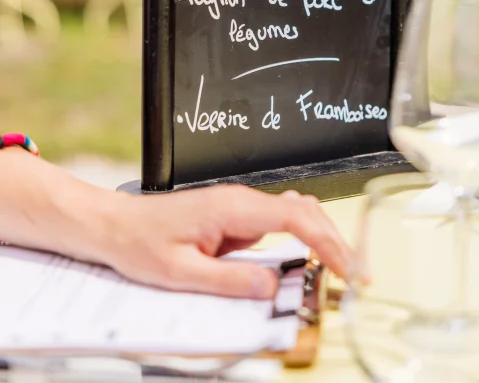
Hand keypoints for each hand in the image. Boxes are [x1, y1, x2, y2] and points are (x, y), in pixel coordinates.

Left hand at [104, 185, 350, 298]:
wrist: (115, 225)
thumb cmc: (141, 243)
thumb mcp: (181, 272)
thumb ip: (229, 279)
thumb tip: (272, 284)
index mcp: (233, 208)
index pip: (296, 218)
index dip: (328, 243)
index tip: (346, 269)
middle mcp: (242, 201)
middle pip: (305, 212)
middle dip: (336, 241)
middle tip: (356, 274)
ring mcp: (240, 207)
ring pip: (296, 214)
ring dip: (321, 238)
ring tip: (341, 268)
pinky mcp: (235, 217)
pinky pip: (278, 223)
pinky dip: (302, 236)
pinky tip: (311, 254)